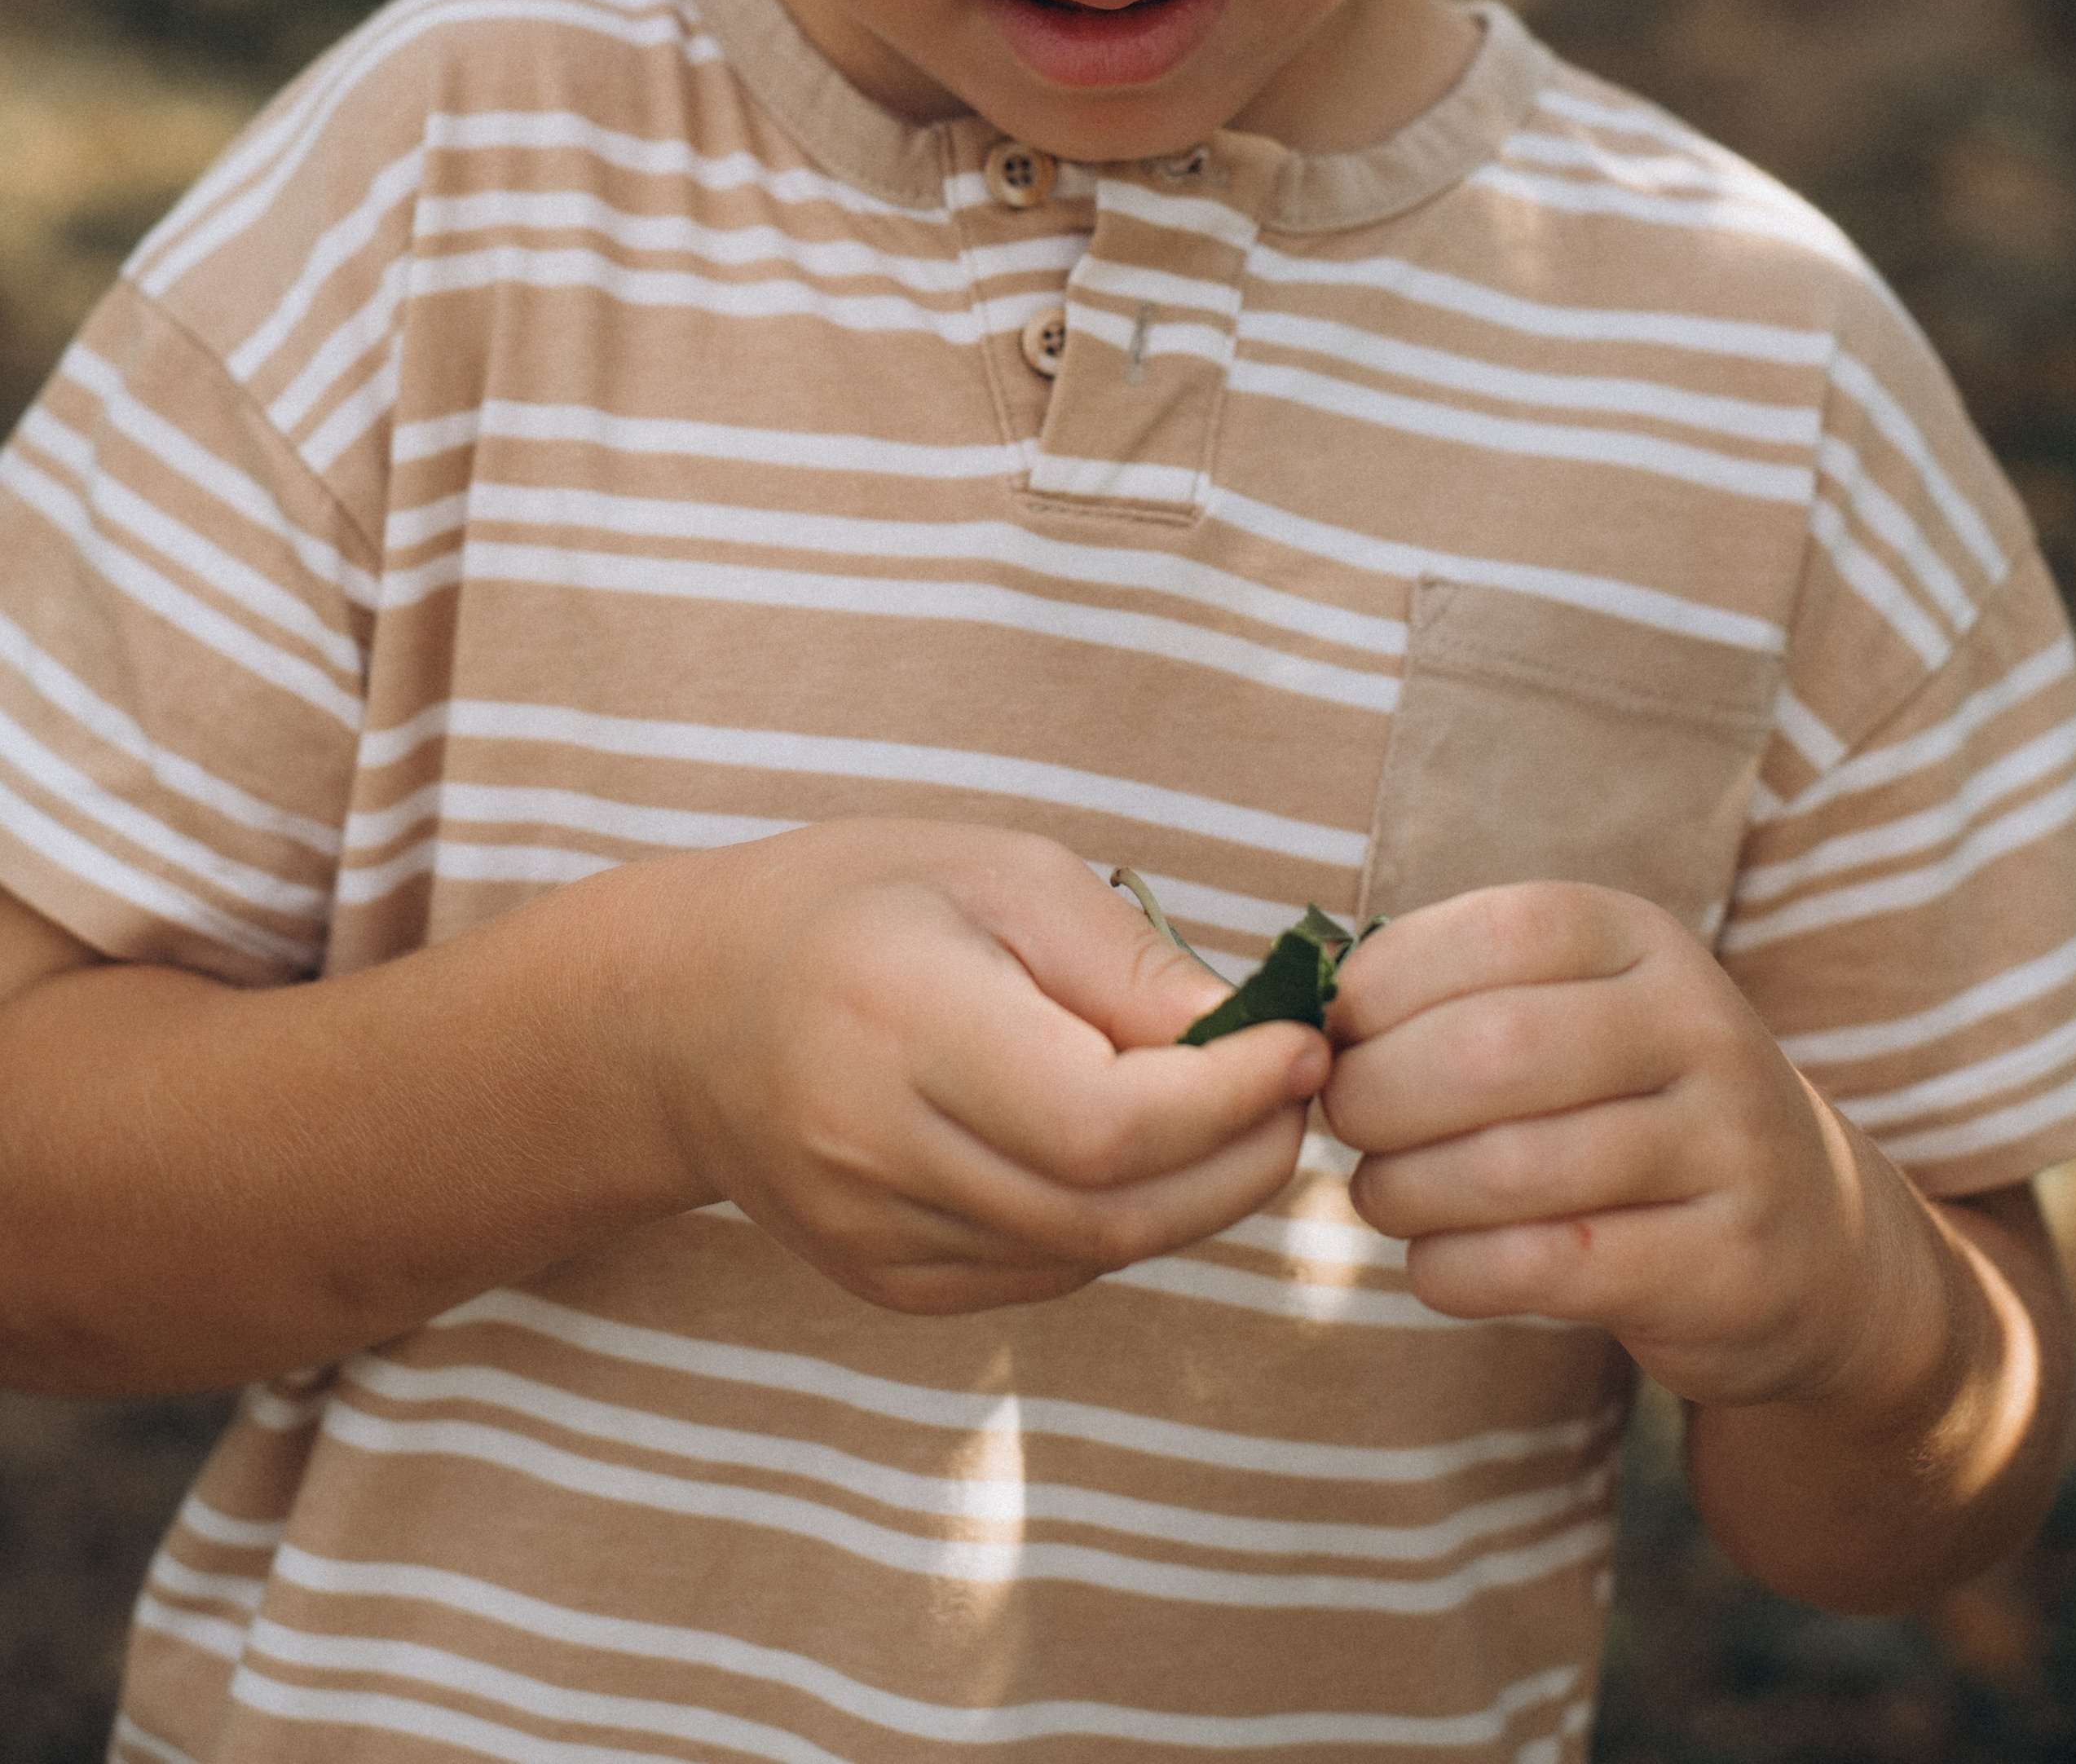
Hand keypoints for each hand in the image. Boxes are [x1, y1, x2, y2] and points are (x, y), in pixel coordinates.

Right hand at [636, 820, 1327, 1314]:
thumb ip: (1128, 965)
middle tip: (1294, 1088)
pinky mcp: (889, 1286)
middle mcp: (877, 1153)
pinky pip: (1046, 1275)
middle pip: (1111, 1210)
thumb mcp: (1000, 874)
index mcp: (902, 1026)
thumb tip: (1261, 1040)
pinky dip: (1118, 1221)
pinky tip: (1128, 1150)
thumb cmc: (860, 907)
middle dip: (1239, 1157)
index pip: (1103, 1123)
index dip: (1229, 1100)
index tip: (1301, 1044)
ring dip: (1194, 1195)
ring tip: (1231, 1109)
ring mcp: (876, 1239)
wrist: (689, 1013)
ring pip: (1090, 1256)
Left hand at [1322, 880, 1907, 1406]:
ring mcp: (1727, 1148)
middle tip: (1344, 1123)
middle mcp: (1698, 1027)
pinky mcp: (1727, 1267)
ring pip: (1512, 1168)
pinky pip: (1549, 1268)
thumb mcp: (1575, 1013)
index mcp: (1643, 942)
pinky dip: (1456, 1272)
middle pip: (1492, 1051)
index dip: (1384, 984)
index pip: (1495, 932)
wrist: (1815, 1241)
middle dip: (1378, 1094)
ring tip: (1382, 1194)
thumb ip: (1458, 996)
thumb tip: (1306, 1011)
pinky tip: (1437, 1264)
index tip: (1334, 1033)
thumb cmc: (1633, 1107)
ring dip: (1405, 1190)